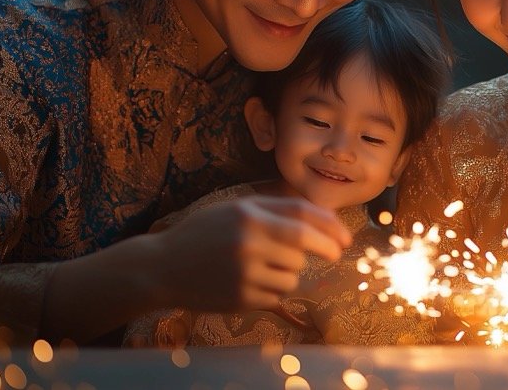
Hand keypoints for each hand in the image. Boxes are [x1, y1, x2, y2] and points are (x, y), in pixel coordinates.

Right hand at [153, 196, 352, 311]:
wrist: (162, 267)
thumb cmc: (203, 234)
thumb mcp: (233, 209)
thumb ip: (273, 208)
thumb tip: (321, 217)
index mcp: (248, 214)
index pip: (302, 216)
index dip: (330, 225)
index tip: (345, 236)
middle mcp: (248, 242)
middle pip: (304, 246)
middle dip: (325, 249)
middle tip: (334, 253)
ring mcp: (245, 272)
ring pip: (292, 274)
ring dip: (289, 271)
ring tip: (262, 266)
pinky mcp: (241, 298)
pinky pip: (277, 296)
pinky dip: (273, 290)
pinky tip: (249, 282)